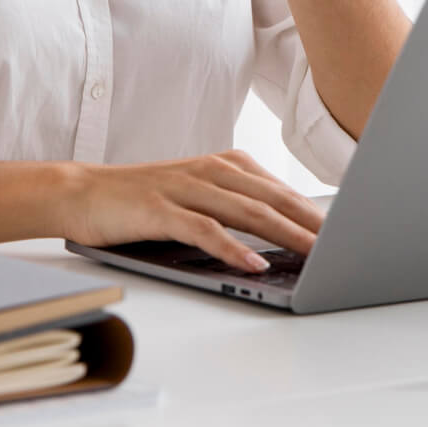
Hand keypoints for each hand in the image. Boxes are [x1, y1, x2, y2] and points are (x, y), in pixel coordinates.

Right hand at [60, 149, 324, 272]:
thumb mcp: (193, 196)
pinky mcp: (159, 208)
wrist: (81, 193)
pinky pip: (202, 228)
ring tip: (315, 253)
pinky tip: (252, 262)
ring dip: (283, 233)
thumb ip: (232, 206)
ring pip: (244, 210)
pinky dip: (230, 246)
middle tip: (346, 243)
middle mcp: (206, 170)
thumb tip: (280, 234)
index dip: (313, 209)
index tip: (346, 231)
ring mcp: (182, 187)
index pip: (277, 188)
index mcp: (220, 164)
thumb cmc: (141, 199)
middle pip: (269, 196)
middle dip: (311, 221)